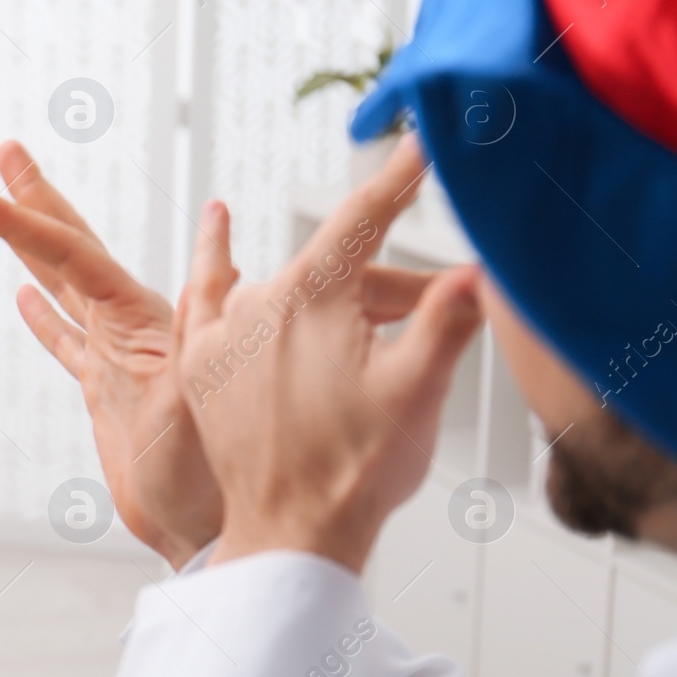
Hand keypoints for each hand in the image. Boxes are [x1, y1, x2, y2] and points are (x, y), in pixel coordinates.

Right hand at [0, 141, 220, 569]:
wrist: (214, 533)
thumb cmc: (215, 471)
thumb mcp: (205, 386)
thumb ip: (203, 310)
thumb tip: (218, 219)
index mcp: (143, 320)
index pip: (73, 255)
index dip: (24, 218)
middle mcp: (128, 327)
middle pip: (70, 249)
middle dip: (37, 199)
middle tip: (6, 148)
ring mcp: (115, 358)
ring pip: (63, 286)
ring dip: (33, 244)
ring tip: (6, 203)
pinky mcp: (107, 394)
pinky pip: (66, 345)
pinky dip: (44, 319)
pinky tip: (21, 298)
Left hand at [179, 133, 482, 572]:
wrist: (289, 533)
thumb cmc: (354, 472)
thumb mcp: (417, 394)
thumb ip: (445, 321)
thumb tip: (477, 269)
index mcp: (311, 299)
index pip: (363, 220)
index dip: (398, 180)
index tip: (420, 142)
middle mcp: (257, 303)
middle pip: (333, 270)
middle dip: (383, 285)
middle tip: (424, 315)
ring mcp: (222, 333)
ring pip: (283, 289)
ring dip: (325, 295)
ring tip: (349, 321)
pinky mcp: (199, 364)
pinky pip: (203, 293)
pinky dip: (213, 258)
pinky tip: (216, 219)